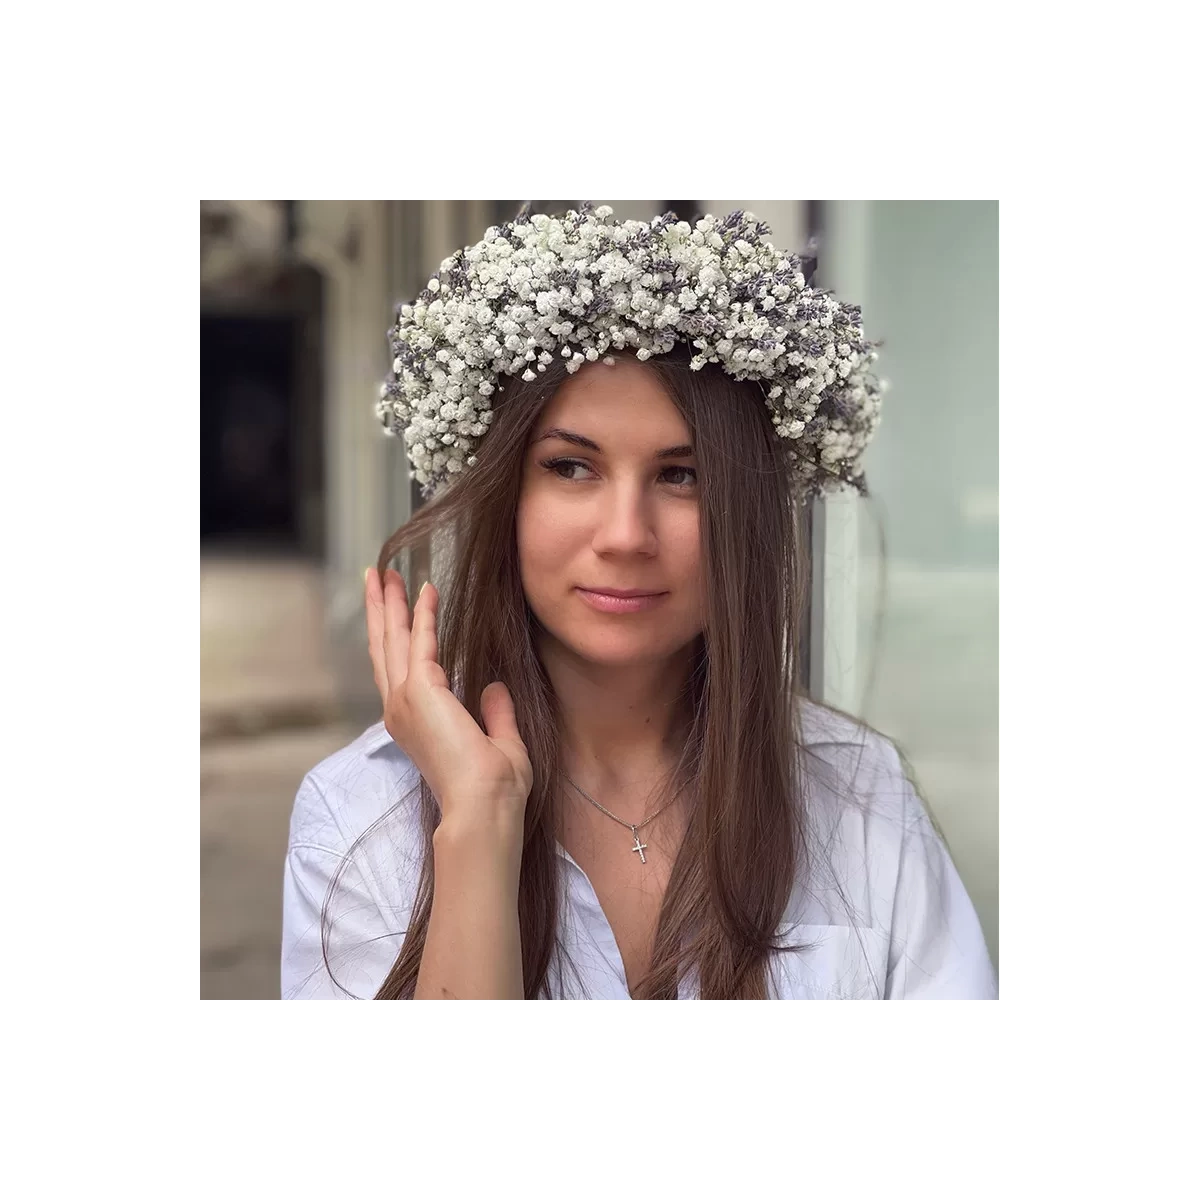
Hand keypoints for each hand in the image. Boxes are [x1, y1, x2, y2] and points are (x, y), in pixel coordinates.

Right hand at [364, 568, 532, 829]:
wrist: (483, 806)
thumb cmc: (493, 790)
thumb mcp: (500, 743)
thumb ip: (495, 714)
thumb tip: (493, 687)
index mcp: (414, 724)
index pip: (399, 670)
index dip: (396, 636)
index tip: (397, 607)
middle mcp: (401, 710)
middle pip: (384, 649)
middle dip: (380, 610)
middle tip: (376, 576)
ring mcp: (405, 701)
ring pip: (392, 640)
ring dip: (389, 603)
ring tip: (383, 572)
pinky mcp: (421, 691)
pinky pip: (422, 642)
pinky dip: (424, 613)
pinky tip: (427, 589)